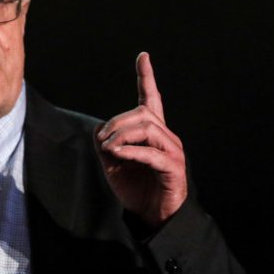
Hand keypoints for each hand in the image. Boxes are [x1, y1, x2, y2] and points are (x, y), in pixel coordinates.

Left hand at [95, 52, 187, 230]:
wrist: (154, 217)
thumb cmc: (136, 189)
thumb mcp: (113, 164)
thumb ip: (107, 144)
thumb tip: (100, 130)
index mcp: (153, 133)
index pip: (151, 98)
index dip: (146, 77)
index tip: (143, 56)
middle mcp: (166, 137)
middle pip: (142, 113)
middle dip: (117, 122)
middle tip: (103, 140)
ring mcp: (172, 151)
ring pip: (147, 127)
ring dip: (122, 135)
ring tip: (109, 149)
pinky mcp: (173, 168)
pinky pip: (150, 152)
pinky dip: (130, 151)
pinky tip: (117, 155)